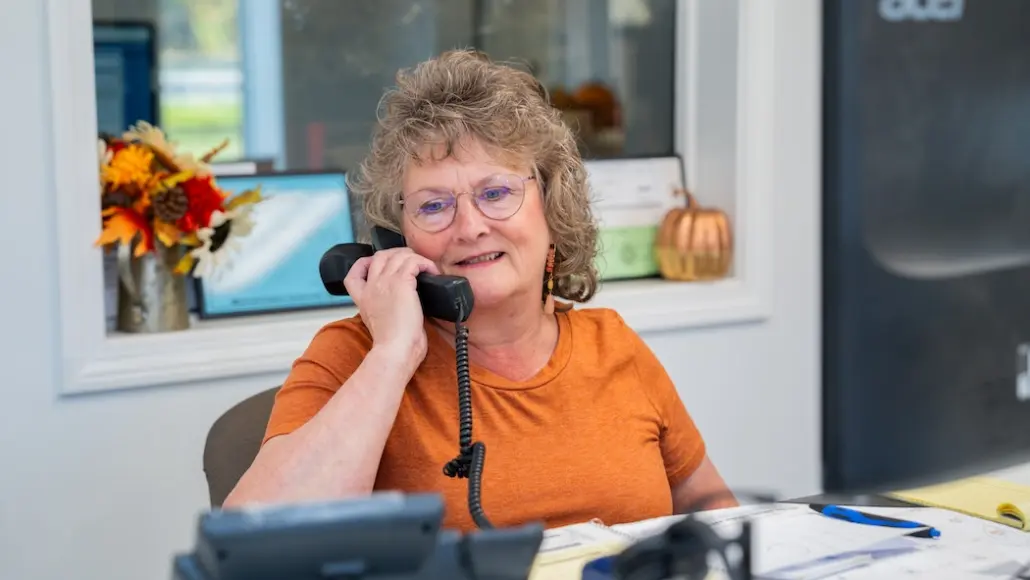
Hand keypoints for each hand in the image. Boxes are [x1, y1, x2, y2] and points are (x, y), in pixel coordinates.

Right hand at [344, 248, 439, 368]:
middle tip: (412, 263)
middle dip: (398, 254)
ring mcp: (385, 282)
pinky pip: (414, 261)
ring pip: (399, 255)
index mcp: (364, 298)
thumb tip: (402, 305)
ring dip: (416, 258)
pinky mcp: (402, 283)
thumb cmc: (392, 345)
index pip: (353, 274)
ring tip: (426, 268)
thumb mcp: (379, 325)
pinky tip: (433, 273)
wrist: (394, 350)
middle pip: (380, 256)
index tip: (378, 265)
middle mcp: (372, 287)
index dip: (364, 264)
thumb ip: (384, 311)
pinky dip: (426, 264)